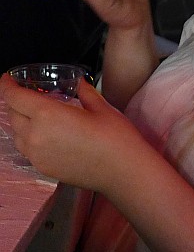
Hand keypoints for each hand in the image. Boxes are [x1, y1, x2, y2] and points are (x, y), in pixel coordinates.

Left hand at [0, 74, 147, 192]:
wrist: (124, 172)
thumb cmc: (117, 139)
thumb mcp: (102, 109)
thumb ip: (85, 93)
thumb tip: (80, 84)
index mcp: (47, 115)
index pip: (14, 97)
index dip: (7, 85)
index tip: (8, 79)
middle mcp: (36, 135)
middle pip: (12, 114)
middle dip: (16, 102)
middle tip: (28, 95)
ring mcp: (37, 154)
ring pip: (16, 133)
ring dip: (21, 122)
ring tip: (36, 116)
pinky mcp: (43, 168)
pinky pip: (26, 149)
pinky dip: (29, 139)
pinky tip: (46, 136)